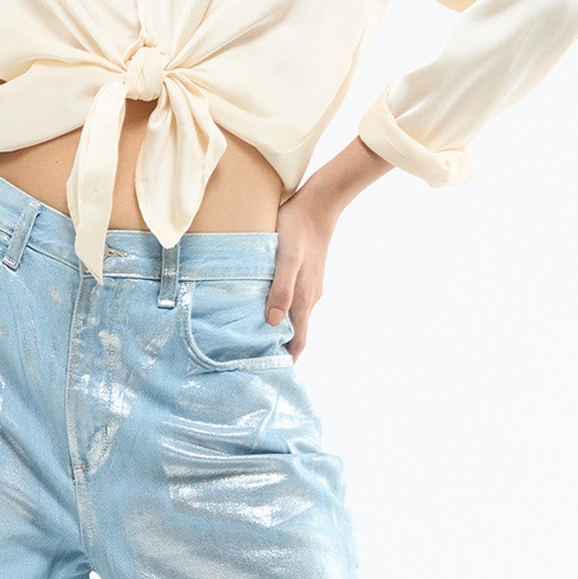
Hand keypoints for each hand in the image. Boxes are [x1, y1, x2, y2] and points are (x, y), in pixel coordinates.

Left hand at [265, 140, 390, 358]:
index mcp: (304, 299)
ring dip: (280, 331)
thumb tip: (272, 323)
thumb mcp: (285, 259)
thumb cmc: (297, 228)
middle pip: (296, 333)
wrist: (320, 202)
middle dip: (280, 350)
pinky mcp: (306, 274)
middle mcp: (309, 298)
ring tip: (257, 339)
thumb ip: (280, 289)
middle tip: (257, 362)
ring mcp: (310, 286)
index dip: (288, 361)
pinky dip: (282, 313)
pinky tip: (266, 307)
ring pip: (295, 318)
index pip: (298, 342)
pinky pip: (293, 302)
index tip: (272, 377)